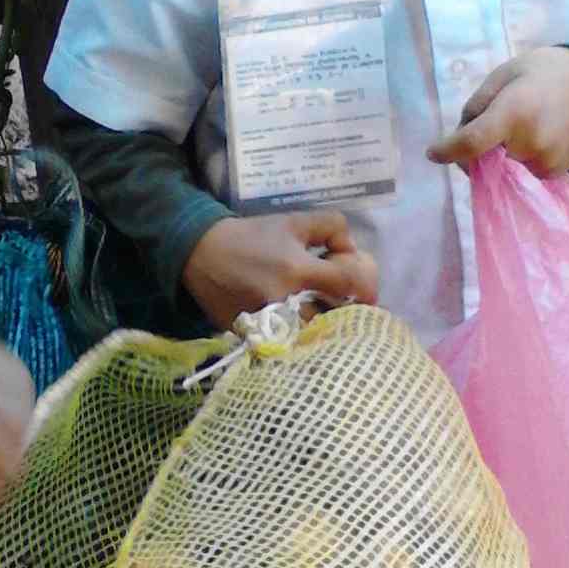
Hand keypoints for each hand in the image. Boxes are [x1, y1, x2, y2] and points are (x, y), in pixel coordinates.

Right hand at [182, 212, 378, 331]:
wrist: (201, 254)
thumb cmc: (251, 236)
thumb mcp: (292, 221)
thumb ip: (330, 227)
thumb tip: (351, 250)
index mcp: (297, 269)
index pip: (346, 284)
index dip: (364, 286)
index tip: (367, 292)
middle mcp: (285, 300)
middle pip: (333, 319)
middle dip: (345, 313)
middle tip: (348, 309)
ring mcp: (268, 323)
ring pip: (311, 337)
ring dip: (322, 330)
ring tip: (325, 322)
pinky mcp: (253, 336)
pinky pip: (286, 345)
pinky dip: (297, 339)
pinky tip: (301, 331)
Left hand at [427, 46, 568, 175]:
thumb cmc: (545, 72)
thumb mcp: (505, 74)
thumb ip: (478, 105)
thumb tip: (461, 136)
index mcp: (514, 112)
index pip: (472, 142)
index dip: (447, 150)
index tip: (432, 152)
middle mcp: (529, 144)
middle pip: (482, 159)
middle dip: (473, 147)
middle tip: (488, 120)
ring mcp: (543, 163)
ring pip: (499, 169)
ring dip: (495, 155)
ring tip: (517, 124)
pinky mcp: (553, 174)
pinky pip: (519, 173)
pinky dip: (514, 160)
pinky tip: (530, 135)